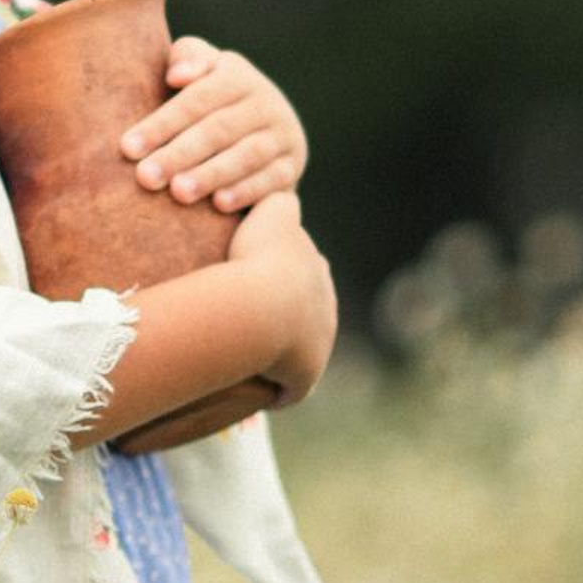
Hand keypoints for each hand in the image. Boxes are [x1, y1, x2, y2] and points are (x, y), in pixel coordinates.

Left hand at [120, 36, 307, 212]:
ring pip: (247, 154)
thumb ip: (187, 59)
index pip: (197, 99)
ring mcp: (283, 134)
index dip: (162, 123)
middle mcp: (266, 102)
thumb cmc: (210, 99)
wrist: (265, 125)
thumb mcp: (202, 69)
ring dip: (211, 174)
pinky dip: (247, 191)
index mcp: (238, 75)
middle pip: (218, 128)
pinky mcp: (293, 165)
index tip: (128, 148)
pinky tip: (219, 204)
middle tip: (145, 177)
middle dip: (179, 154)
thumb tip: (178, 76)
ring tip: (178, 193)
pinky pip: (272, 179)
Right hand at [223, 188, 337, 405]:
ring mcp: (318, 342)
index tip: (260, 283)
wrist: (262, 302)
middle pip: (309, 313)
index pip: (304, 272)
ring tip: (257, 361)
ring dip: (286, 356)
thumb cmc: (258, 257)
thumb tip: (275, 189)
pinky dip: (282, 390)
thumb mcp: (270, 213)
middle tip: (257, 324)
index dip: (283, 277)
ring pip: (303, 350)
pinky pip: (293, 387)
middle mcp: (325, 307)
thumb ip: (276, 200)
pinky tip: (266, 394)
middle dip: (291, 318)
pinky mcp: (306, 373)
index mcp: (315, 270)